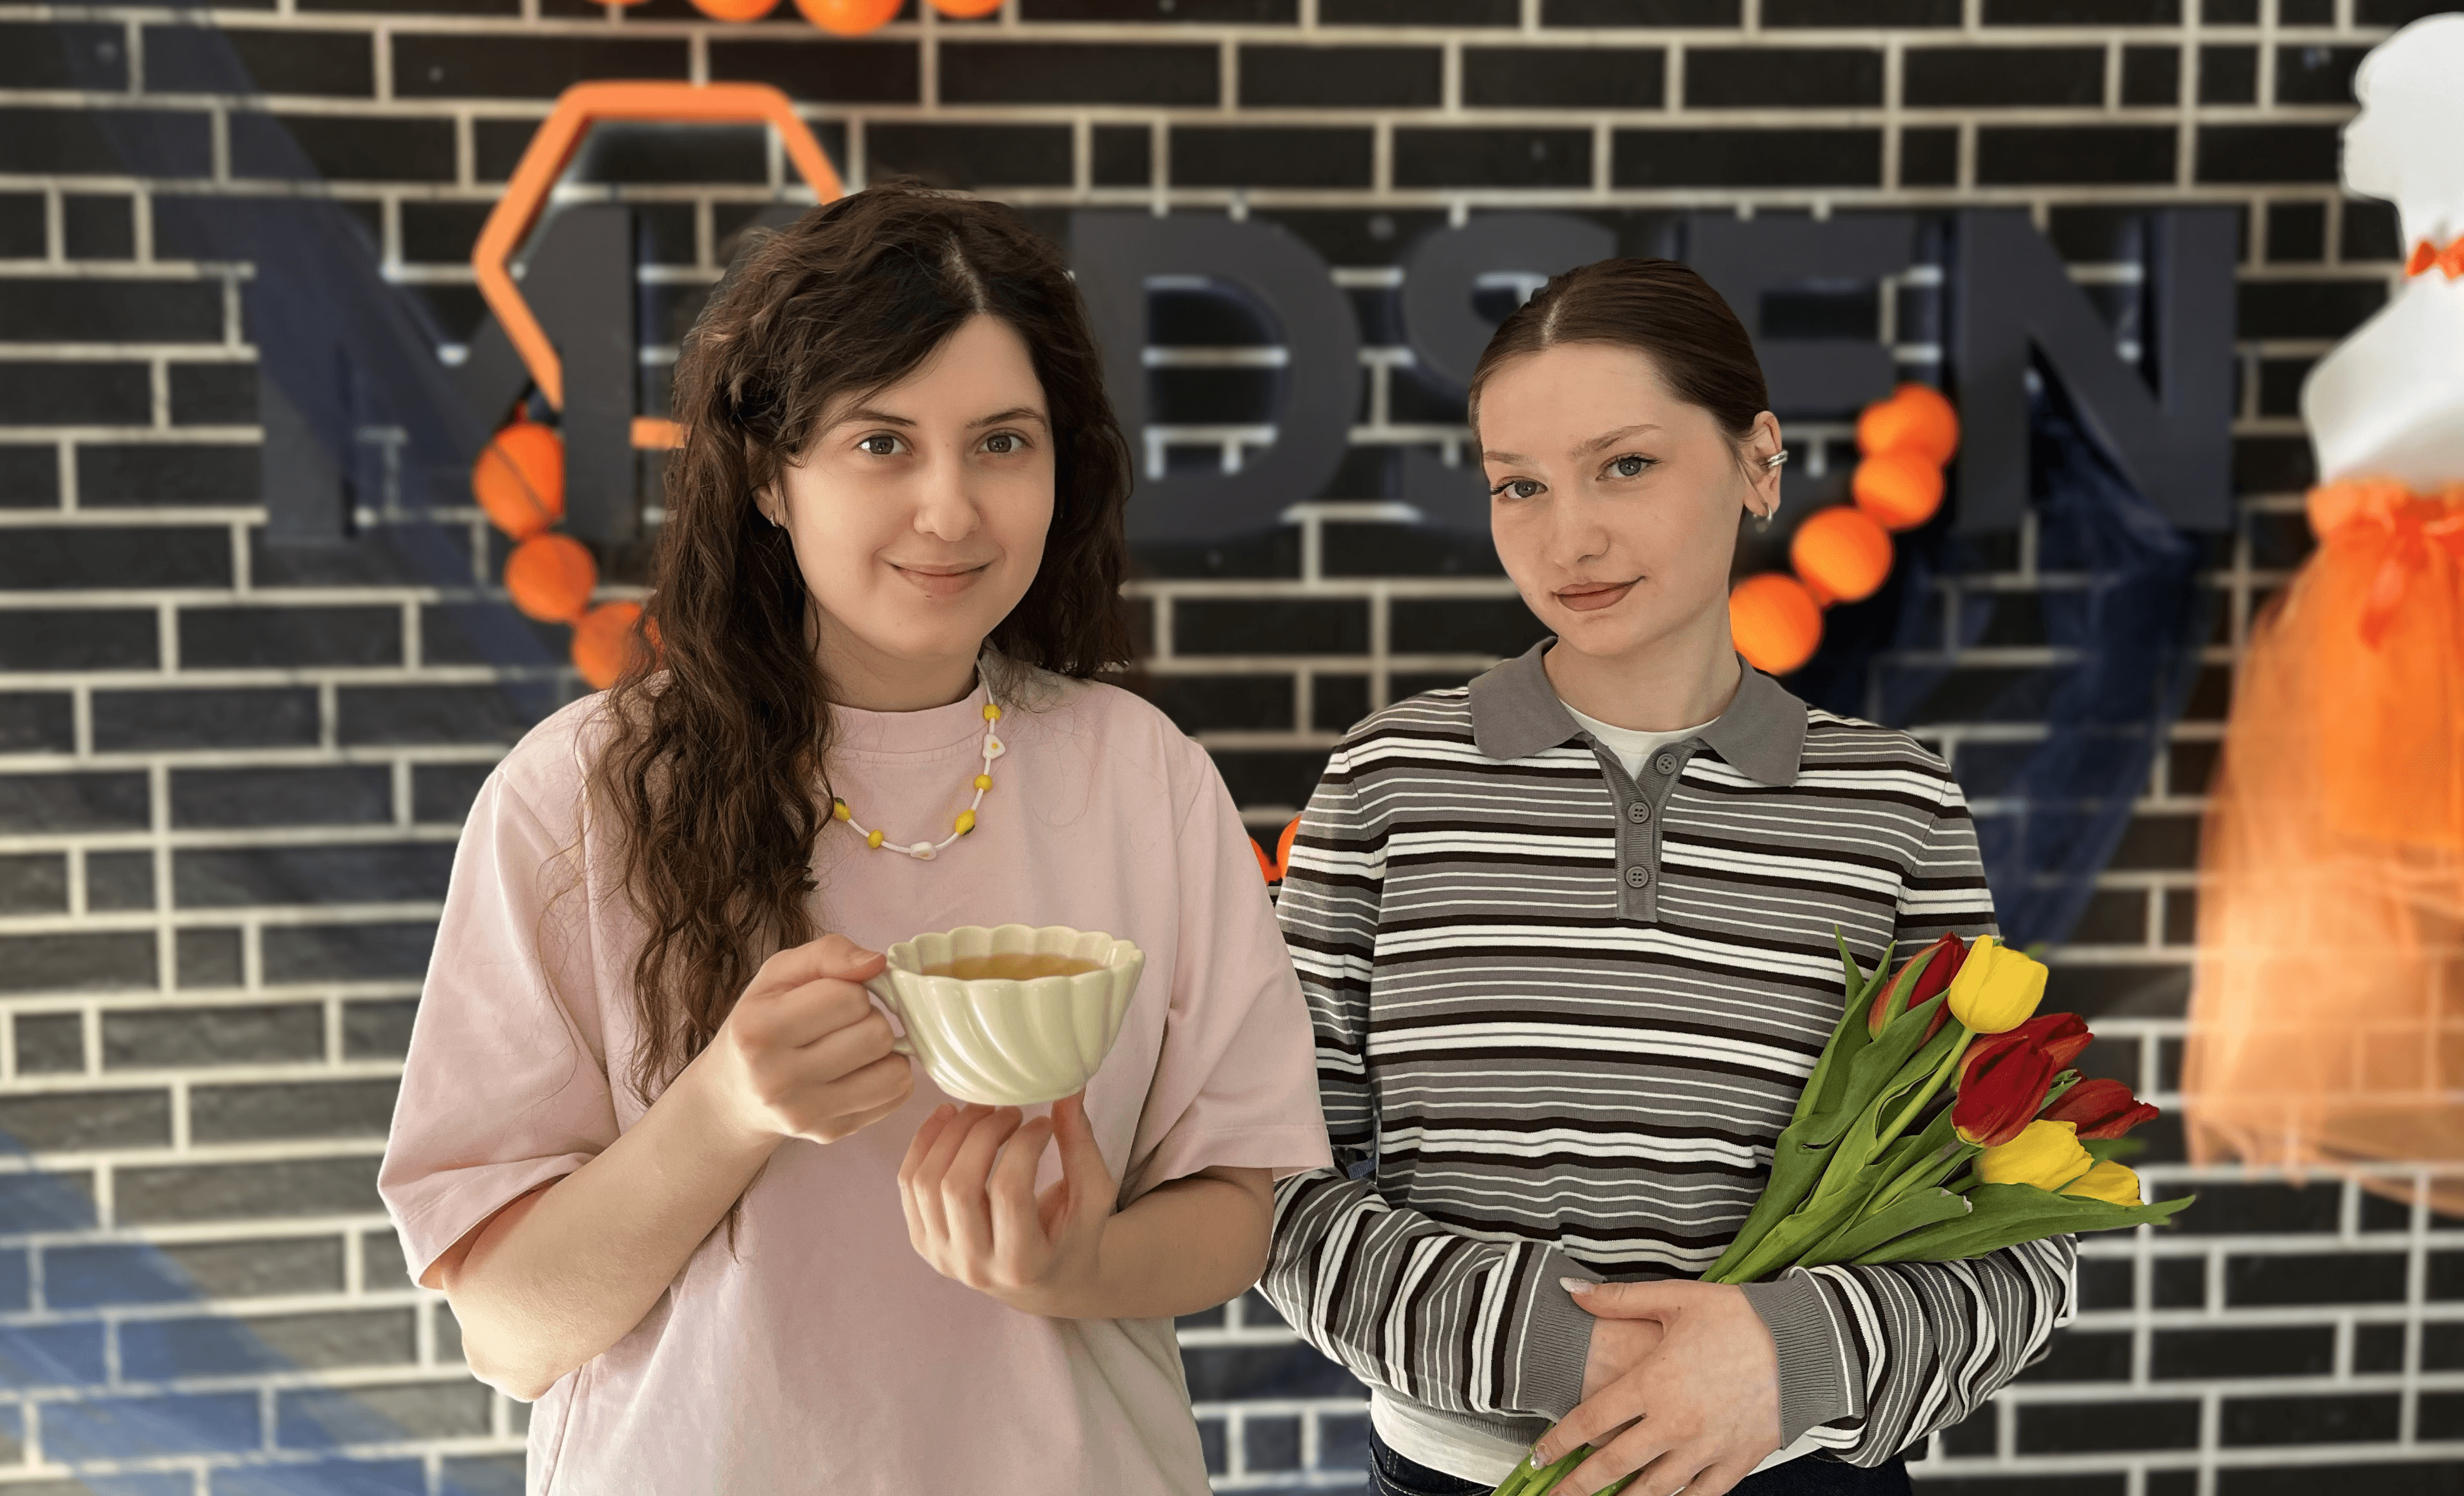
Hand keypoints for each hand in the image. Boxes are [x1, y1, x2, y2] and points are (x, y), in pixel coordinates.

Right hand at [700, 934, 911, 1145]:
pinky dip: (888, 1076)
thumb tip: (878, 962)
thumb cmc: (762, 1021)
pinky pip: (895, 1096)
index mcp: (758, 1030)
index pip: (849, 998)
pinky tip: (860, 1070)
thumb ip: (829, 953)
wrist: (734, 1093)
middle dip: (869, 1018)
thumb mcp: (780, 974)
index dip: (852, 989)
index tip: (833, 996)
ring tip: (854, 1045)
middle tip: (844, 1023)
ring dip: (884, 1050)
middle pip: (876, 1034)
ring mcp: (804, 1113)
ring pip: (894, 1070)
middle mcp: (776, 1079)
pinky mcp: (829, 1132)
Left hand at [898, 1092, 1115, 1316]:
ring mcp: (941, 1256)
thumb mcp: (1092, 1198)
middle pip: (959, 1186)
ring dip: (951, 1133)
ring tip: (982, 1111)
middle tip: (1009, 1110)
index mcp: (1022, 1264)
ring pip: (926, 1182)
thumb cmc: (1073, 1235)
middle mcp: (974, 1267)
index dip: (1024, 1146)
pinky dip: (924, 1143)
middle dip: (982, 1133)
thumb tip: (1070, 1088)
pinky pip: (908, 1184)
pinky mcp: (922, 1241)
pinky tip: (947, 1118)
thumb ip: (1082, 1146)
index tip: (1043, 1122)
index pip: (1010, 1193)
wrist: (1042, 1281)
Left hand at [1529, 1280, 1781, 1495]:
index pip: (1591, 1421)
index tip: (1540, 1456)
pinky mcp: (1737, 1461)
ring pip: (1653, 1490)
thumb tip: (1570, 1290)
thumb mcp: (1676, 1298)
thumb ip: (1618, 1299)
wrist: (1806, 1342)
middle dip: (1577, 1486)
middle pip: (1613, 1466)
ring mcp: (1706, 1448)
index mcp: (1653, 1383)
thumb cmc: (1741, 1317)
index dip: (1560, 1442)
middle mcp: (1674, 1423)